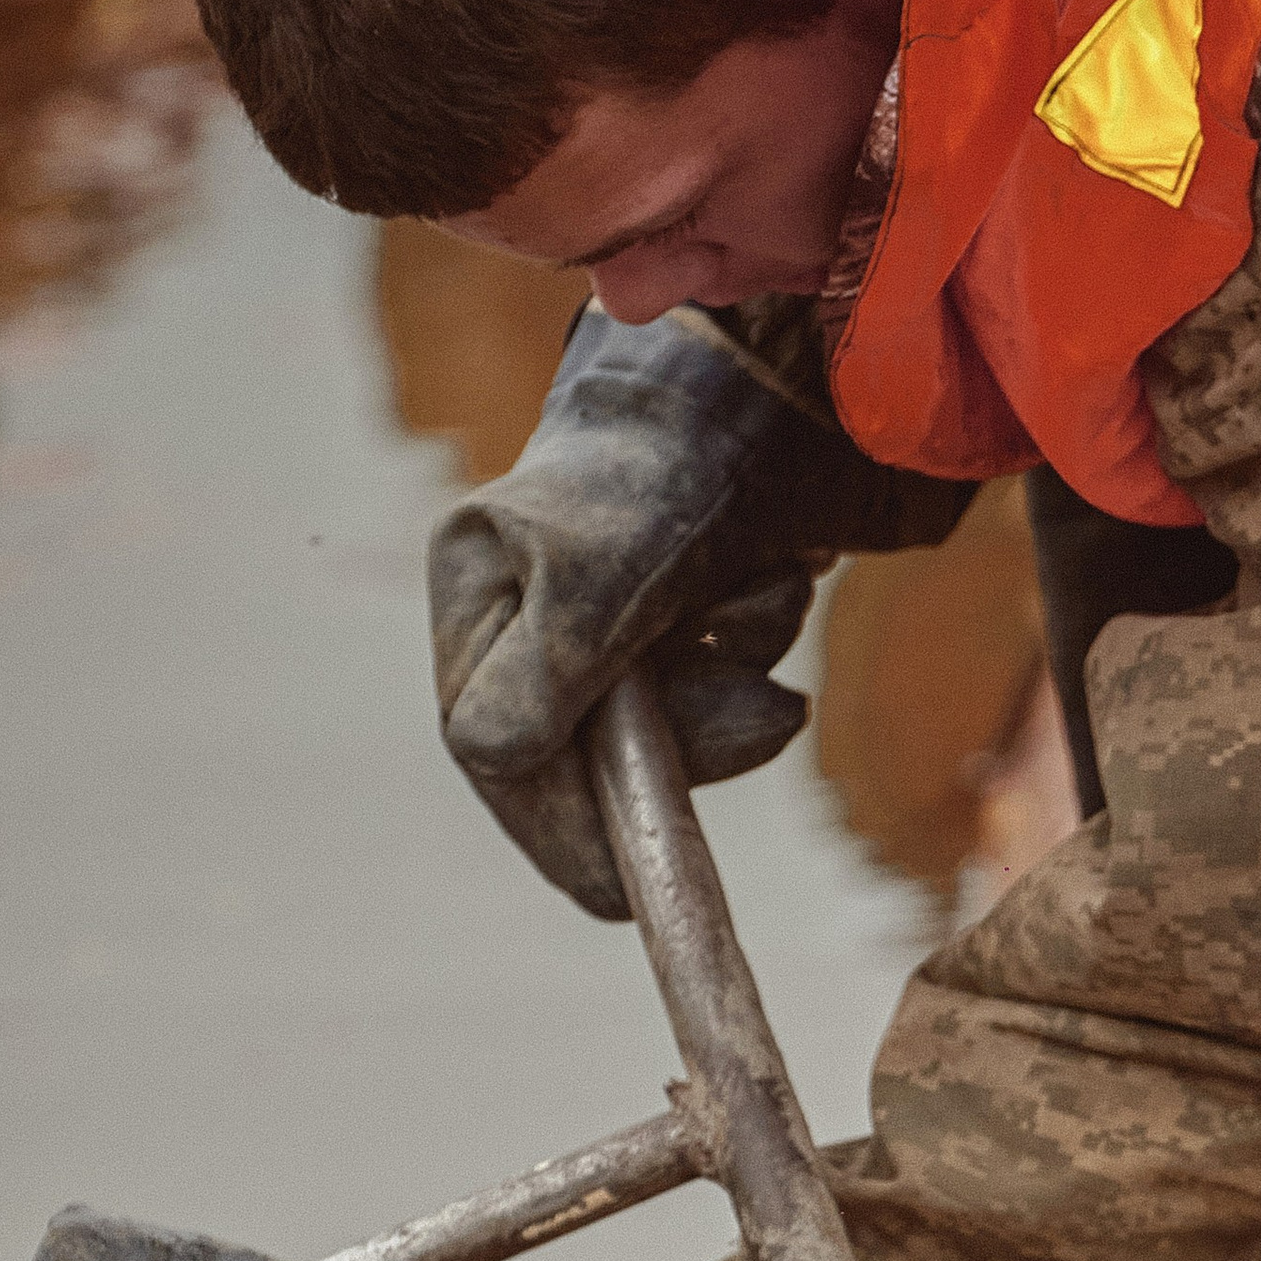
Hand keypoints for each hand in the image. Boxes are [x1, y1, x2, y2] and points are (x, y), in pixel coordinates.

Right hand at [429, 303, 971, 916]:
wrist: (782, 370)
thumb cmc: (678, 463)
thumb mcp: (606, 572)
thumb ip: (550, 668)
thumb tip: (492, 759)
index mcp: (477, 593)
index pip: (496, 753)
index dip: (563, 831)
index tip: (625, 890)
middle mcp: (527, 608)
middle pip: (587, 755)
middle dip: (683, 740)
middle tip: (765, 712)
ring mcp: (604, 612)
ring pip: (665, 725)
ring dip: (732, 681)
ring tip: (760, 593)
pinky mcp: (676, 607)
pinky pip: (714, 682)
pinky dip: (752, 646)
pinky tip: (770, 580)